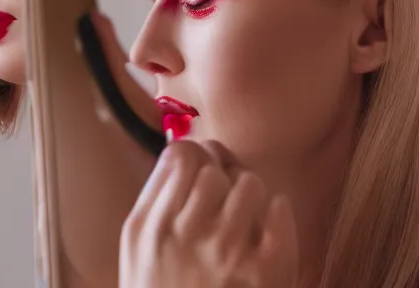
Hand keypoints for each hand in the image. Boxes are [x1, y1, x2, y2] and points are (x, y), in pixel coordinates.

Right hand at [119, 140, 298, 287]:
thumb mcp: (138, 245)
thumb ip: (156, 194)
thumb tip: (183, 146)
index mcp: (152, 227)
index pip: (182, 155)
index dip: (196, 153)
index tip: (203, 163)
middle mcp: (187, 236)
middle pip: (214, 166)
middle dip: (222, 170)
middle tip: (224, 186)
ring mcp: (228, 254)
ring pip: (250, 183)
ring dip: (249, 190)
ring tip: (244, 210)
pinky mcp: (266, 273)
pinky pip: (280, 211)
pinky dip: (279, 211)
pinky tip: (267, 225)